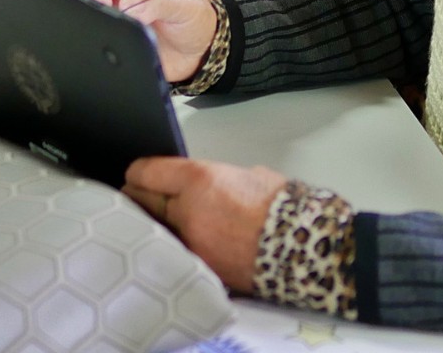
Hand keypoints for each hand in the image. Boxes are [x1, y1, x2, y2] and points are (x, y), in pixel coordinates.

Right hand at [81, 0, 216, 82]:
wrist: (201, 50)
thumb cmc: (193, 17)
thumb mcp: (182, 2)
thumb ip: (156, 1)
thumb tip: (127, 7)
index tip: (102, 5)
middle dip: (94, 11)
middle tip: (107, 26)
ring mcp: (116, 21)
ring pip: (91, 22)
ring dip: (99, 31)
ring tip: (116, 39)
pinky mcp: (116, 44)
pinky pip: (100, 46)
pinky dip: (103, 52)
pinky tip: (118, 54)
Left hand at [122, 157, 286, 292]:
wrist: (304, 245)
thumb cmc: (281, 204)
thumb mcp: (246, 175)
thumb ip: (214, 180)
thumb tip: (199, 187)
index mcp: (199, 179)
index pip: (145, 172)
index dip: (139, 172)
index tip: (138, 175)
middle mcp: (186, 211)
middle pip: (140, 202)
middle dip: (138, 198)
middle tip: (141, 198)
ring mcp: (190, 244)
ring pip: (152, 231)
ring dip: (153, 225)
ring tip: (158, 222)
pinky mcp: (198, 269)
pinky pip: (173, 253)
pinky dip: (172, 247)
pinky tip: (178, 244)